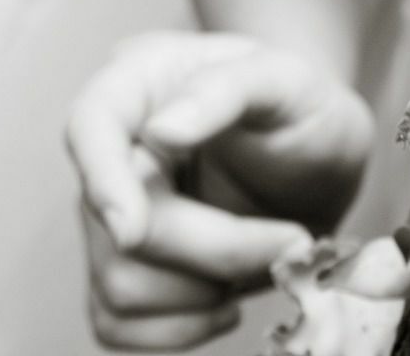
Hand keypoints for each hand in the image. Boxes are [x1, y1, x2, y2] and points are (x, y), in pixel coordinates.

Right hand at [66, 31, 374, 349]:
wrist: (319, 160)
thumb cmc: (301, 108)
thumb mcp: (286, 80)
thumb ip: (226, 89)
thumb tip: (162, 130)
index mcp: (139, 83)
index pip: (89, 126)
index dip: (103, 181)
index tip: (134, 230)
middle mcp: (113, 149)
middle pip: (122, 227)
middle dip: (216, 248)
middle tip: (293, 241)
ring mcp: (112, 214)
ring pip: (120, 286)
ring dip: (204, 291)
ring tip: (264, 258)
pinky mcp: (127, 268)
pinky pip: (119, 324)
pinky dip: (180, 328)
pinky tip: (228, 296)